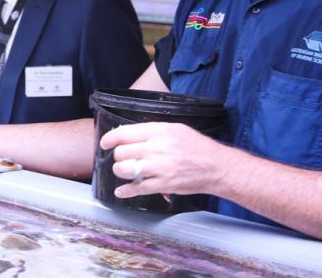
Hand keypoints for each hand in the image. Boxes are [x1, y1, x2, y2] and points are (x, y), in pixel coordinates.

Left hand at [100, 122, 226, 198]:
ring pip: (125, 169)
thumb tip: (129, 135)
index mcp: (159, 131)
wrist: (216, 166)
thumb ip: (152, 131)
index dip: (110, 138)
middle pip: (122, 152)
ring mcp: (159, 167)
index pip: (125, 133)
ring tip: (125, 170)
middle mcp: (157, 148)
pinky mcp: (163, 184)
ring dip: (121, 171)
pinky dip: (125, 191)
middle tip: (123, 158)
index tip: (105, 142)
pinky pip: (137, 188)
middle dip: (118, 156)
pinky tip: (121, 191)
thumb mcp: (175, 129)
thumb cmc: (197, 146)